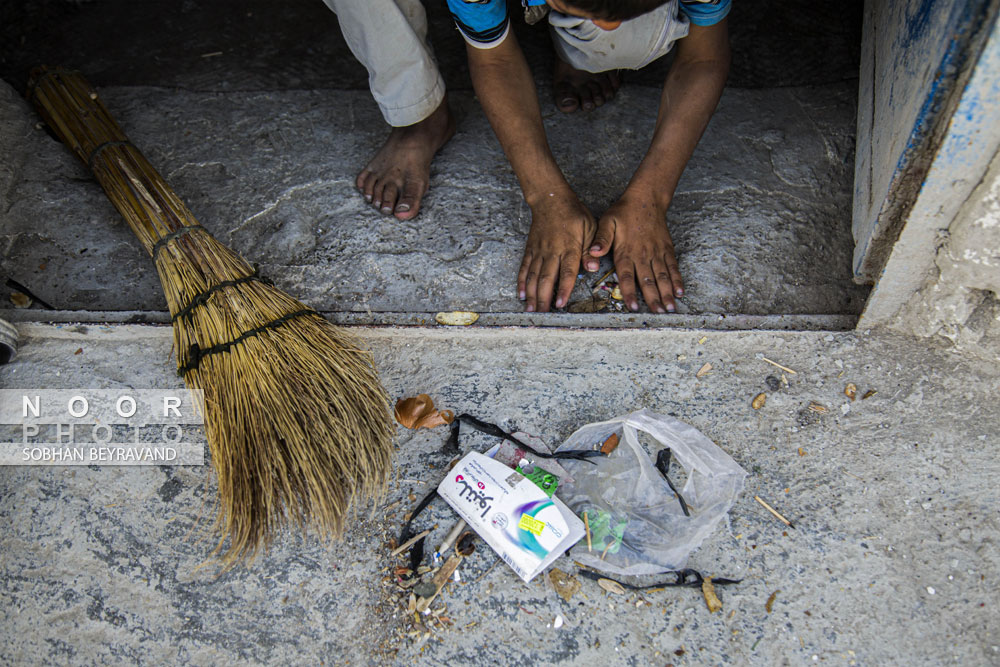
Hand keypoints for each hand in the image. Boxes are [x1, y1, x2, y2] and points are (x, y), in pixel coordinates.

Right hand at [518, 190, 596, 311]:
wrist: (551, 199)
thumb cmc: (574, 214)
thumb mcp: (590, 227)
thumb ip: (590, 249)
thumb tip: (593, 267)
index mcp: (569, 247)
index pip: (567, 272)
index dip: (563, 289)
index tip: (560, 304)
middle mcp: (552, 251)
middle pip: (546, 278)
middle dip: (543, 298)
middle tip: (542, 315)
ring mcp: (539, 251)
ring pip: (533, 276)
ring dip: (531, 294)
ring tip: (530, 309)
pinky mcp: (530, 249)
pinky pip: (524, 267)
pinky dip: (521, 282)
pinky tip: (520, 294)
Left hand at [584, 194, 683, 312]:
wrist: (646, 199)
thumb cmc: (624, 212)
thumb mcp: (607, 222)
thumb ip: (601, 239)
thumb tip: (593, 253)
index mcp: (626, 251)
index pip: (627, 276)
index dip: (630, 292)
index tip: (633, 307)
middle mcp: (643, 255)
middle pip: (648, 280)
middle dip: (653, 299)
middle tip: (658, 314)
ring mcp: (657, 252)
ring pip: (662, 276)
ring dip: (667, 293)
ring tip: (670, 308)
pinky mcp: (667, 249)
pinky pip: (673, 266)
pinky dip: (677, 279)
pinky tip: (680, 292)